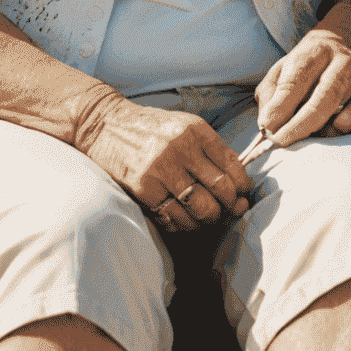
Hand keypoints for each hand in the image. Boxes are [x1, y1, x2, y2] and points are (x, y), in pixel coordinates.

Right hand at [73, 95, 251, 233]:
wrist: (106, 125)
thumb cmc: (150, 128)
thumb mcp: (184, 127)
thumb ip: (209, 149)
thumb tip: (236, 179)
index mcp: (197, 130)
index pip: (233, 164)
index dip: (243, 186)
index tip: (244, 195)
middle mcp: (182, 148)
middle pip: (221, 189)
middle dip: (231, 207)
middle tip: (231, 212)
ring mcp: (162, 169)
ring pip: (200, 208)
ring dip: (209, 220)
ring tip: (208, 219)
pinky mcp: (144, 188)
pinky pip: (174, 217)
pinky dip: (184, 225)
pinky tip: (185, 221)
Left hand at [254, 18, 350, 146]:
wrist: (348, 44)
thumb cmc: (308, 65)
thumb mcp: (284, 67)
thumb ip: (270, 93)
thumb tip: (267, 124)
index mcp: (317, 50)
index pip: (298, 80)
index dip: (281, 107)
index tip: (267, 127)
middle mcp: (346, 62)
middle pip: (323, 101)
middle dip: (299, 127)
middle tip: (279, 142)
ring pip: (342, 121)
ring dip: (320, 133)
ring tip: (309, 127)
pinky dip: (341, 133)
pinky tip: (334, 121)